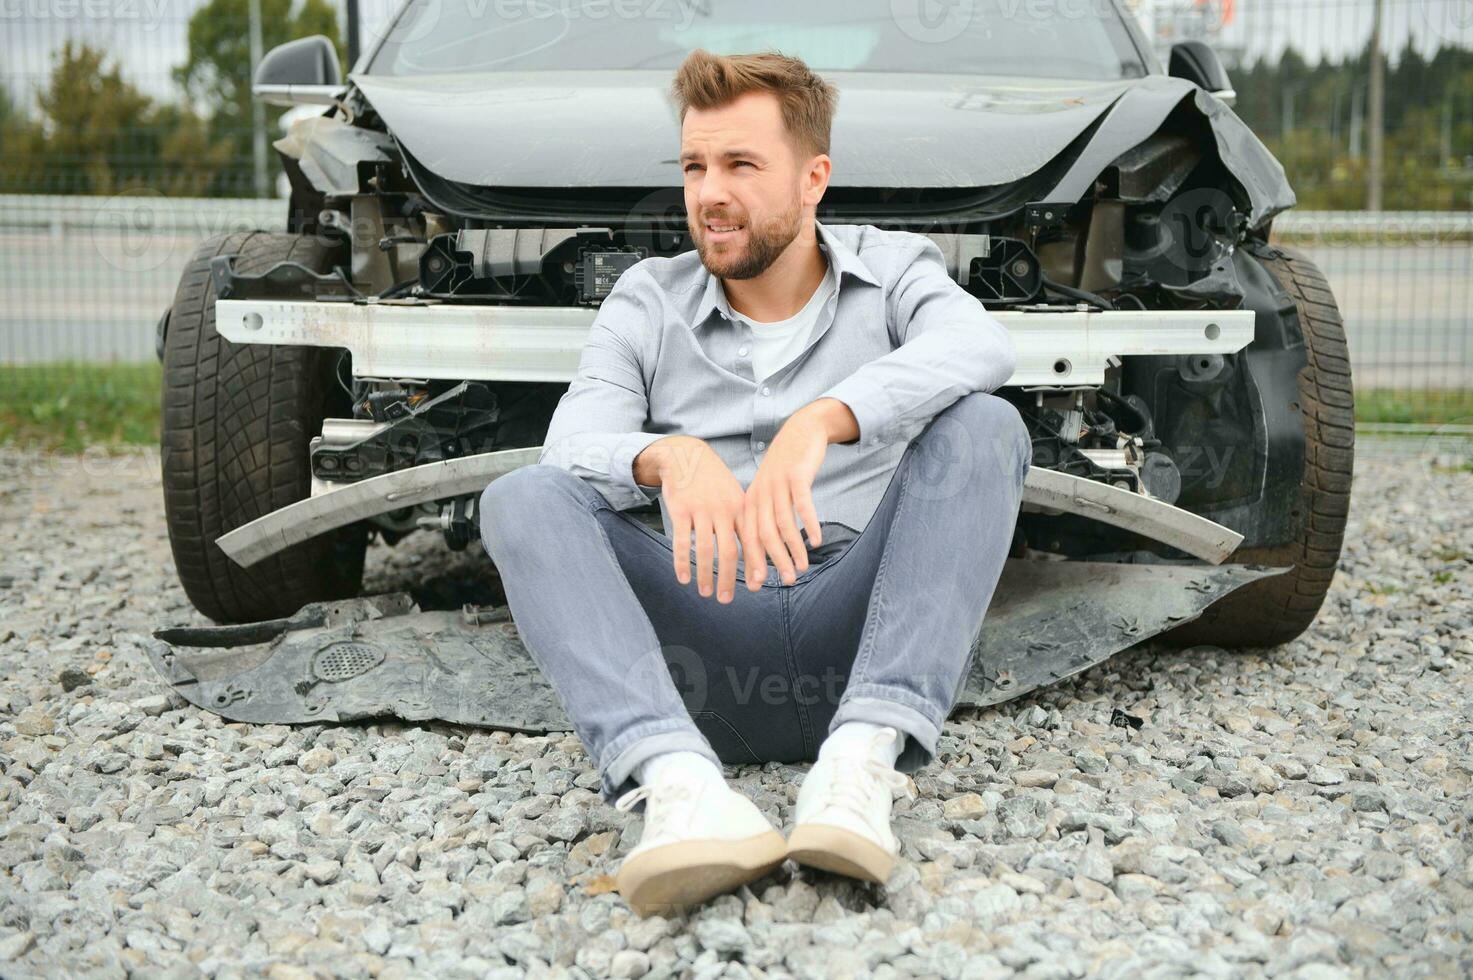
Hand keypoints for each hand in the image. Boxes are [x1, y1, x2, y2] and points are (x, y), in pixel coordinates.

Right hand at [635, 435, 746, 602]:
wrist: (686, 455)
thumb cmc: (714, 483)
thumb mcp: (735, 497)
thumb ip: (743, 524)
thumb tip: (755, 556)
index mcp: (740, 508)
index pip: (751, 541)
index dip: (754, 564)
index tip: (757, 585)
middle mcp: (723, 510)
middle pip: (728, 551)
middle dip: (728, 578)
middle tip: (726, 600)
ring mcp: (701, 510)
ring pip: (704, 549)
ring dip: (704, 574)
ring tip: (705, 593)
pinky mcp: (680, 510)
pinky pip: (681, 541)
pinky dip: (682, 562)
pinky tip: (683, 579)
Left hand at [742, 400, 851, 589]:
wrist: (799, 431)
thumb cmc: (785, 469)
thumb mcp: (768, 492)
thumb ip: (765, 517)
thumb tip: (768, 552)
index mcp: (750, 501)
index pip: (746, 537)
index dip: (751, 562)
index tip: (755, 585)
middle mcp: (760, 494)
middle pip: (763, 534)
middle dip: (773, 562)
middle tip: (785, 582)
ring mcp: (778, 484)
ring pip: (783, 523)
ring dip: (793, 549)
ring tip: (802, 568)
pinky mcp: (797, 476)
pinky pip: (802, 504)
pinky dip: (809, 524)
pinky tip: (815, 541)